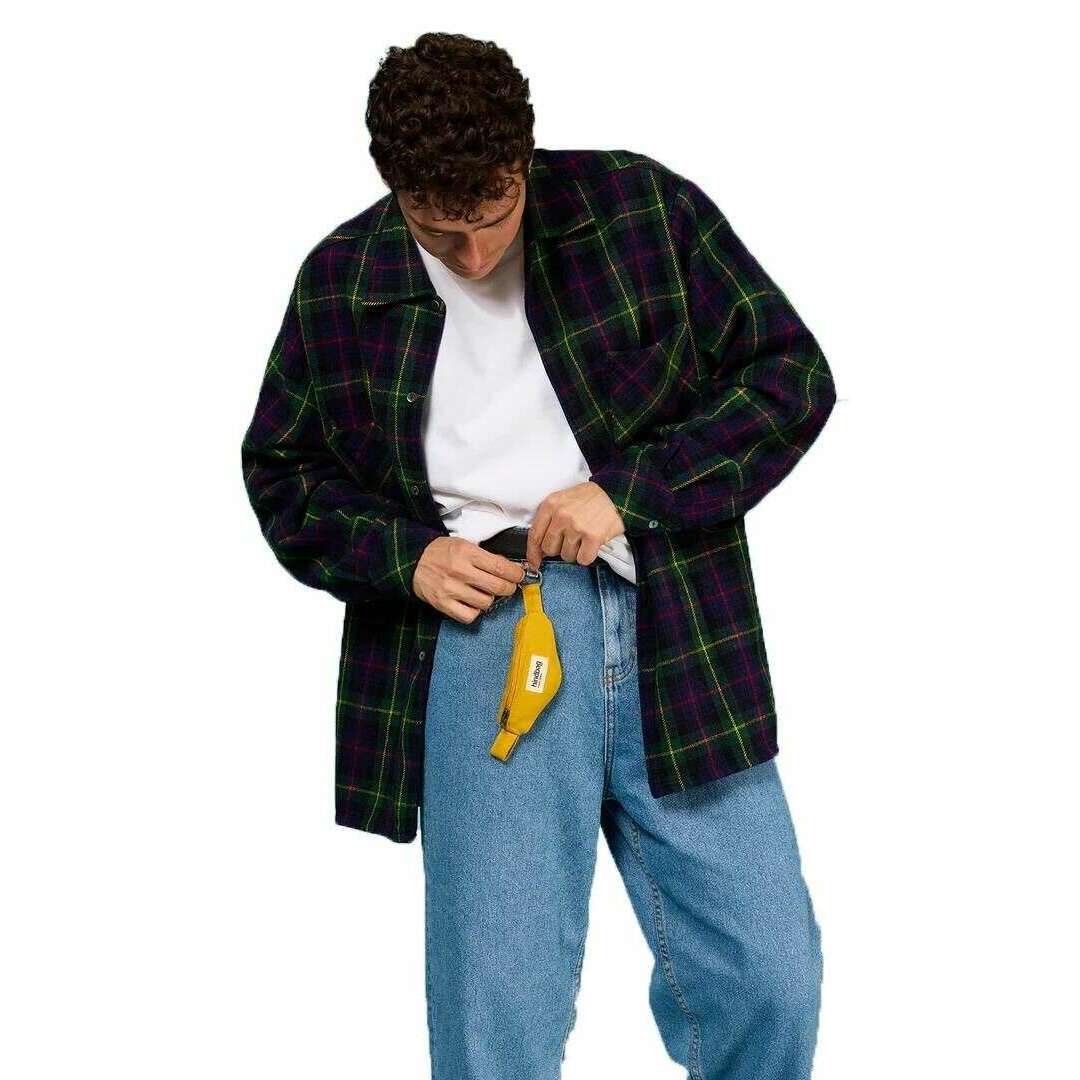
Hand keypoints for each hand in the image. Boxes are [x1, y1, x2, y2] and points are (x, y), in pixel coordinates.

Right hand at [412, 536, 526, 623]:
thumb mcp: (465, 544)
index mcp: (467, 553)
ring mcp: (451, 589)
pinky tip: (472, 603)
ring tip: (484, 592)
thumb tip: (510, 568)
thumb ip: (486, 557)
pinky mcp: (443, 604)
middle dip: (509, 588)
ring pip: (486, 603)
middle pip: (498, 587)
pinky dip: (475, 611)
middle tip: (508, 586)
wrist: (413, 561)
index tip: (519, 576)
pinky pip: (469, 616)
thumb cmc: (441, 552)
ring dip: (490, 599)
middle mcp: (460, 571)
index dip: (516, 574)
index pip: (501, 567)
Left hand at [526, 481, 624, 571]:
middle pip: (549, 549)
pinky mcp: (593, 537)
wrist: (615, 493)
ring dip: (575, 551)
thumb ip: (549, 520)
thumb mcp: (562, 500)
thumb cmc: (588, 499)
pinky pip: (583, 559)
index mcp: (551, 505)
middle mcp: (561, 516)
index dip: (533, 553)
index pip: (534, 535)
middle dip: (559, 548)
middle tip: (571, 539)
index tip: (534, 563)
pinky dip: (587, 555)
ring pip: (567, 556)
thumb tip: (539, 550)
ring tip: (584, 537)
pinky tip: (591, 544)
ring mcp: (577, 527)